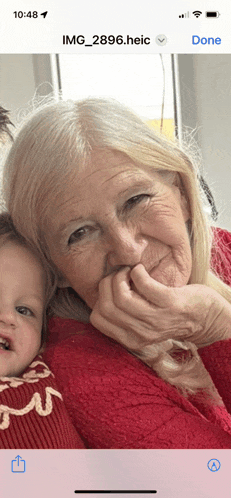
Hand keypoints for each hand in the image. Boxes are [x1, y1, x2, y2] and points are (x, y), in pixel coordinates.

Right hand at [90, 264, 230, 350]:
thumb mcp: (143, 325)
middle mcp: (142, 333)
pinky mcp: (170, 303)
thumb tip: (101, 295)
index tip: (111, 288)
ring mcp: (156, 319)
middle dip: (107, 284)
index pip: (97, 319)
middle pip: (106, 306)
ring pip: (121, 296)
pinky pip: (142, 283)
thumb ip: (124, 317)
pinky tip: (141, 270)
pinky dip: (137, 272)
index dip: (99, 298)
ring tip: (129, 272)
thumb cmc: (169, 316)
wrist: (205, 318)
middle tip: (119, 276)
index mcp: (131, 339)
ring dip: (121, 276)